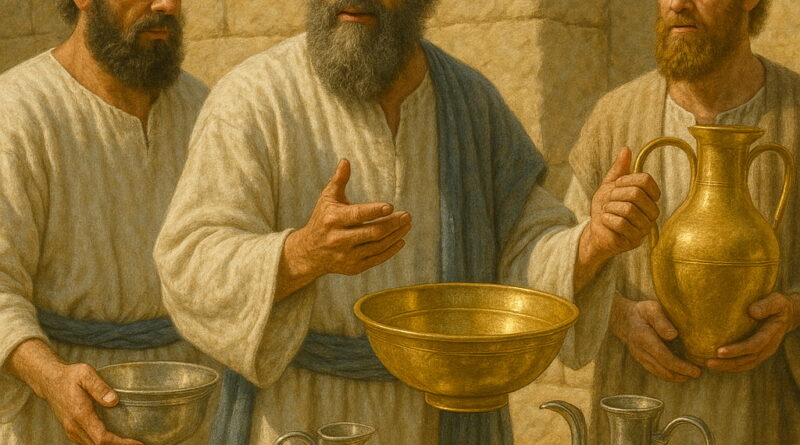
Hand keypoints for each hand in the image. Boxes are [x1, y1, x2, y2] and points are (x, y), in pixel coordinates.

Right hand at [5, 339, 141, 444]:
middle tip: (139, 444)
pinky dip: (102, 444)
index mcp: (80, 415)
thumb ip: (99, 387)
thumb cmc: (70, 376)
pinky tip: (115, 439)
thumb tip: (114, 401)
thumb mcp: (86, 374)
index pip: (101, 437)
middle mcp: (74, 427)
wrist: (50, 381)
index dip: (120, 443)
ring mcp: (71, 430)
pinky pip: (88, 443)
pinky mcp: (72, 430)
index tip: (137, 443)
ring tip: (130, 443)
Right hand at [278, 159, 411, 297]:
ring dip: (395, 235)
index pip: (357, 215)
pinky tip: (400, 240)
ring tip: (407, 225)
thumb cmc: (322, 219)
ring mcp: (346, 256)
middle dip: (393, 224)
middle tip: (408, 216)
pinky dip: (390, 251)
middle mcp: (339, 239)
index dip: (374, 211)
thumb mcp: (327, 199)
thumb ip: (339, 180)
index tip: (391, 206)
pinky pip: (376, 259)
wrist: (308, 252)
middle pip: (372, 232)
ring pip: (377, 246)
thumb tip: (346, 161)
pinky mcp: (353, 268)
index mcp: (333, 219)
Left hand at [581, 147, 660, 262]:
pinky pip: (620, 224)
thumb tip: (626, 149)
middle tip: (608, 201)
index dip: (627, 179)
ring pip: (628, 209)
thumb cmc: (605, 209)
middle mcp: (652, 213)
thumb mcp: (609, 186)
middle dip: (615, 195)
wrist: (595, 231)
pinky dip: (607, 219)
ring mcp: (645, 228)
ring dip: (609, 208)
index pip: (646, 180)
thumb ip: (619, 170)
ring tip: (606, 212)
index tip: (616, 185)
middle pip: (636, 194)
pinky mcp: (634, 240)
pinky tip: (605, 221)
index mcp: (650, 198)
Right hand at [610, 295, 701, 382]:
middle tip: (698, 374)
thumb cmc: (642, 312)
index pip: (663, 357)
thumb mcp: (652, 309)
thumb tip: (673, 335)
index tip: (695, 370)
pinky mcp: (641, 360)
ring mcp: (639, 357)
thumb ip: (661, 321)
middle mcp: (640, 351)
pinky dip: (668, 375)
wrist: (624, 319)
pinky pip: (656, 371)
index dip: (680, 366)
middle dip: (681, 374)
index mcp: (643, 337)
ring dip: (675, 377)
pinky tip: (679, 374)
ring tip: (690, 375)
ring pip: (659, 373)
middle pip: (663, 369)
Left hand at [707, 292, 799, 372]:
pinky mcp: (759, 353)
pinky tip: (718, 364)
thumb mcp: (775, 301)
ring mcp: (764, 352)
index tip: (719, 352)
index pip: (754, 345)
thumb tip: (751, 311)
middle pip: (748, 359)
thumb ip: (765, 306)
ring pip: (746, 364)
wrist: (787, 315)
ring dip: (728, 367)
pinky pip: (746, 363)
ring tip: (709, 364)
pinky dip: (732, 366)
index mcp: (771, 333)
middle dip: (728, 362)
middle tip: (709, 362)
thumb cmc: (778, 305)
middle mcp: (768, 346)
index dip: (737, 350)